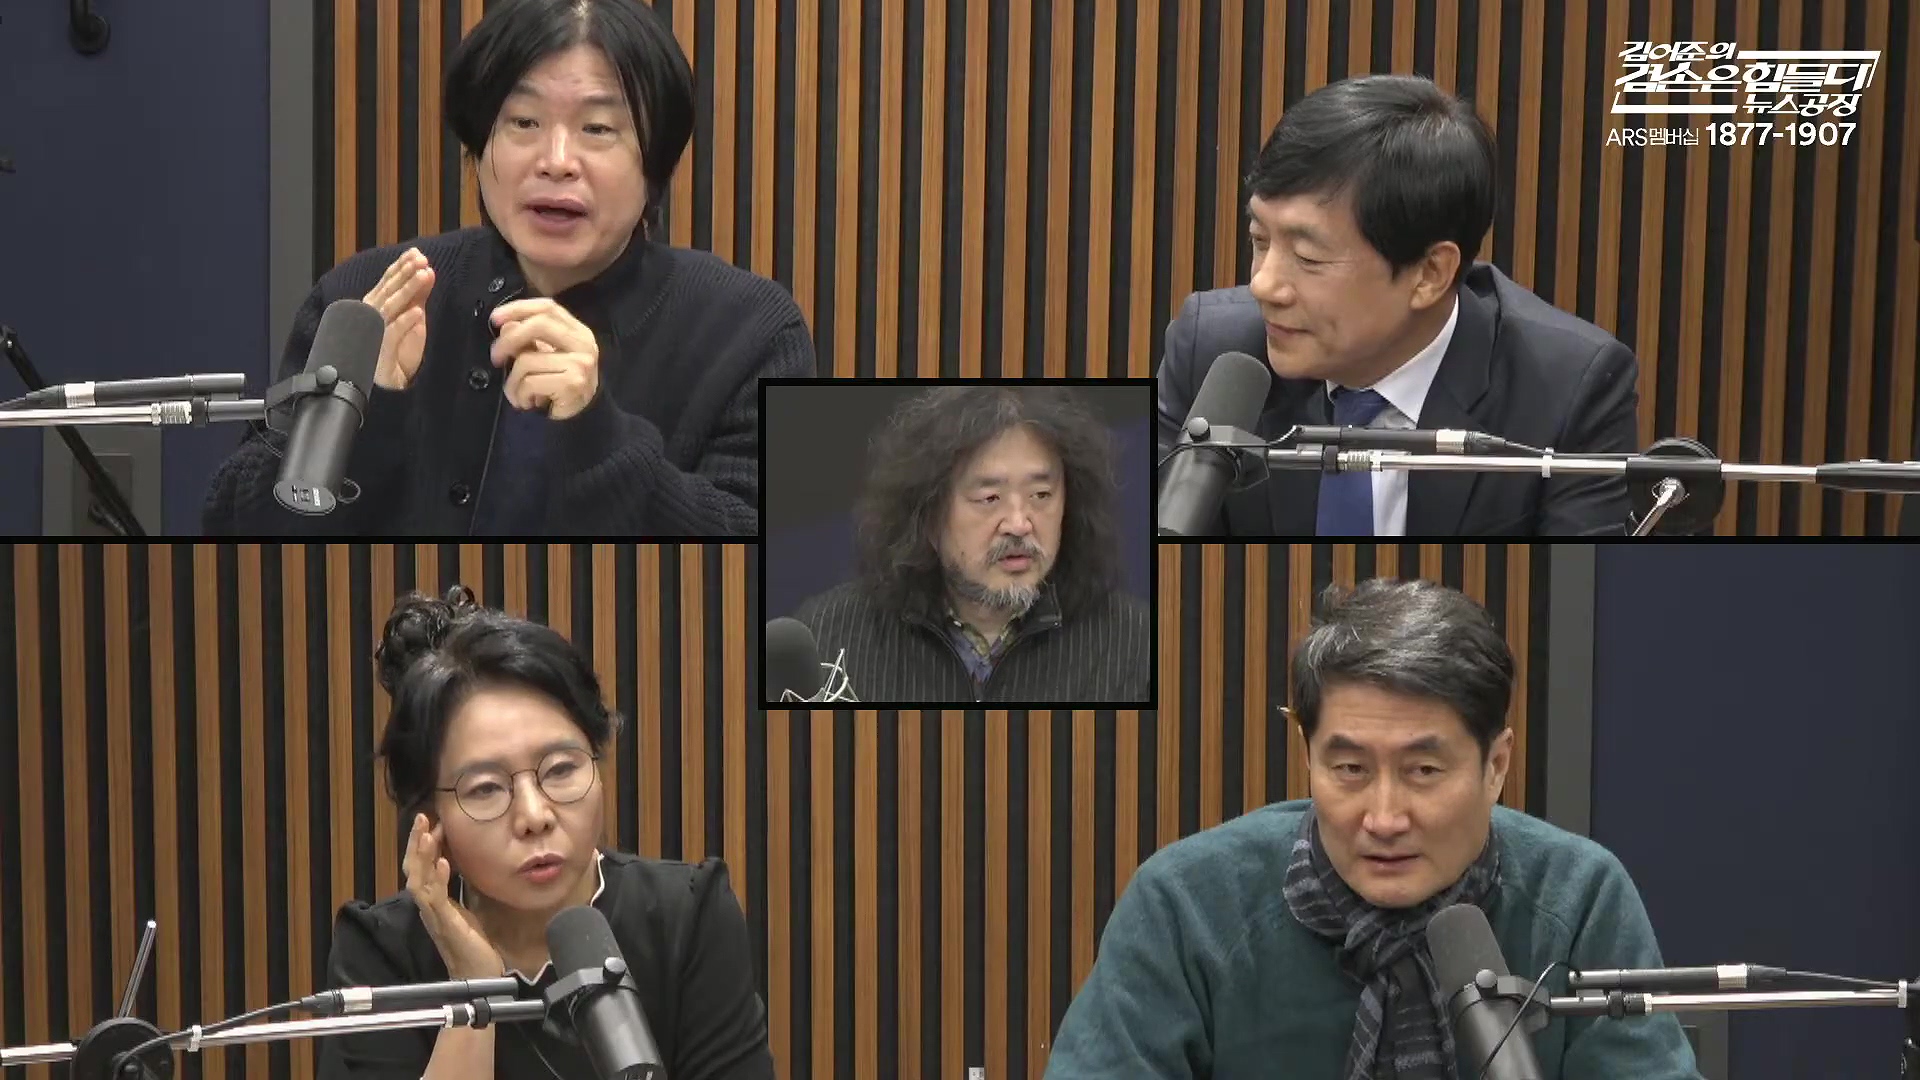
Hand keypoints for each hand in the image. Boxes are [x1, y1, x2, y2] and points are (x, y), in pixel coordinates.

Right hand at [362, 248, 434, 389]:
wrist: (389, 383)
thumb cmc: (398, 349)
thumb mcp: (412, 317)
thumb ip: (417, 295)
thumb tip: (426, 270)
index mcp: (378, 305)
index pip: (389, 281)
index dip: (401, 266)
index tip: (416, 253)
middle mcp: (373, 315)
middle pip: (390, 290)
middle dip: (405, 274)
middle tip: (422, 260)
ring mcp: (375, 332)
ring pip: (391, 306)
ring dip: (408, 290)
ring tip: (424, 275)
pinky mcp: (380, 350)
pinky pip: (392, 333)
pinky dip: (404, 322)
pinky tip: (417, 313)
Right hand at [403, 813, 503, 979]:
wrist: (478, 977)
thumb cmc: (473, 945)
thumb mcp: (466, 909)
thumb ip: (456, 889)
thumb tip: (457, 863)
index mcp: (432, 902)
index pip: (420, 867)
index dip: (422, 845)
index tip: (432, 822)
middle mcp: (428, 907)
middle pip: (413, 870)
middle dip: (415, 843)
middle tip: (422, 818)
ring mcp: (435, 917)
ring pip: (418, 882)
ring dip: (422, 857)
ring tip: (427, 834)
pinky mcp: (447, 926)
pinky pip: (437, 900)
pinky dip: (439, 880)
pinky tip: (444, 863)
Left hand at [488, 299, 599, 419]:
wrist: (582, 423)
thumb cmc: (559, 389)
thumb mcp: (542, 358)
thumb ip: (527, 339)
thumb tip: (506, 325)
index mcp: (578, 332)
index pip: (548, 307)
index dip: (519, 308)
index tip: (495, 318)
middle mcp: (584, 344)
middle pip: (539, 325)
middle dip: (509, 340)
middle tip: (495, 357)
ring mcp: (581, 364)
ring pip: (527, 360)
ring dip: (513, 381)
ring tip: (518, 393)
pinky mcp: (573, 383)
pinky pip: (530, 382)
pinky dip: (520, 396)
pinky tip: (528, 403)